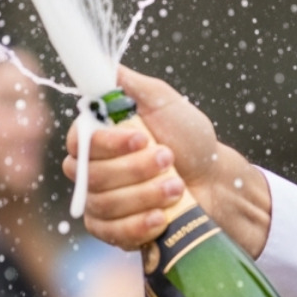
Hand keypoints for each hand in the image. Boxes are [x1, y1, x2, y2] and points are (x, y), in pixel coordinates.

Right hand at [63, 67, 271, 254]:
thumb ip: (130, 85)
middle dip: (136, 169)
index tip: (143, 138)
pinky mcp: (112, 230)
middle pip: (92, 175)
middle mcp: (93, 168)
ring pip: (104, 204)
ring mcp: (101, 201)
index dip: (110, 143)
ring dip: (146, 194)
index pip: (80, 141)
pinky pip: (110, 233)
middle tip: (170, 159)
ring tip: (177, 185)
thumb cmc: (191, 140)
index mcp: (100, 136)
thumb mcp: (166, 103)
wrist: (216, 182)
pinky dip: (137, 225)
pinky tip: (161, 217)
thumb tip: (101, 64)